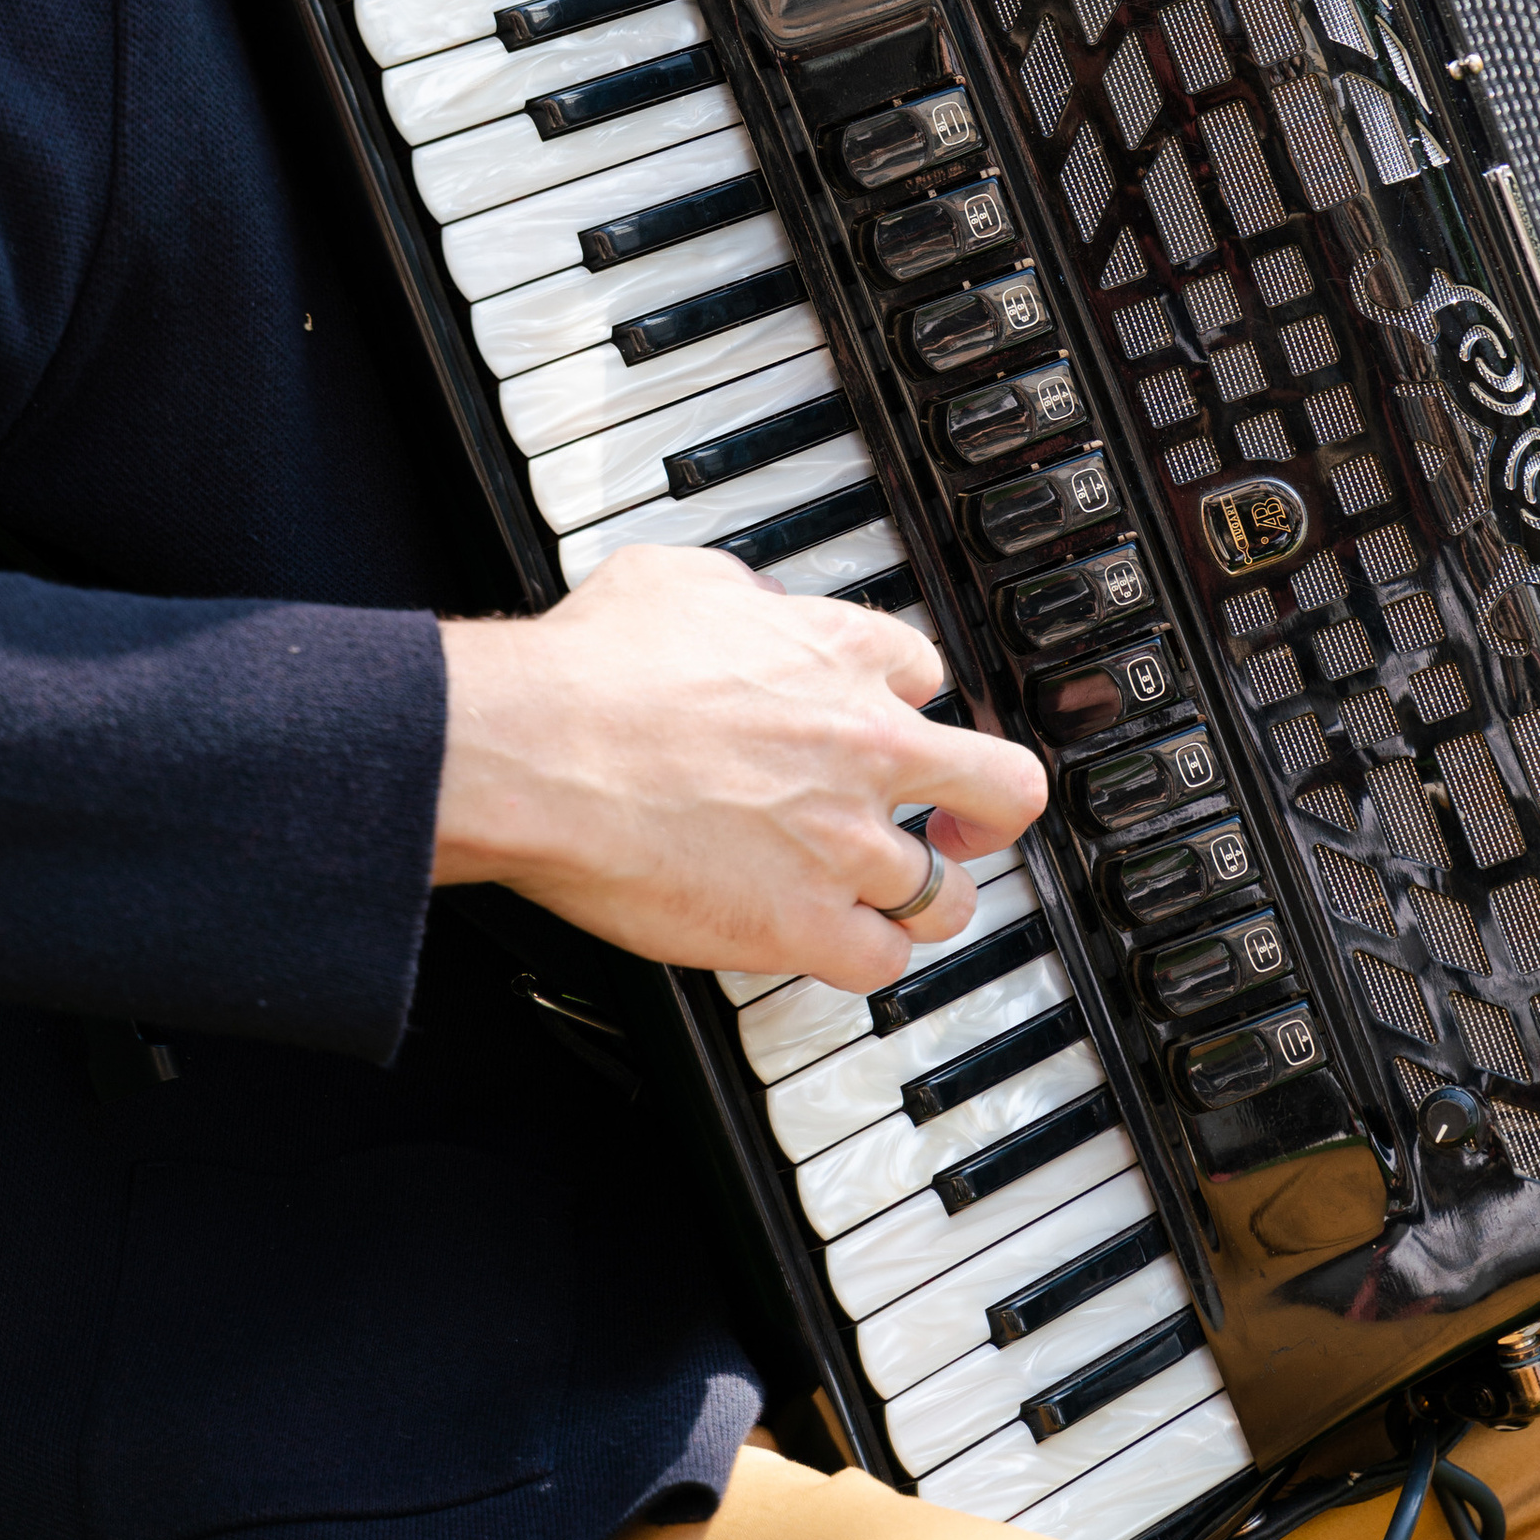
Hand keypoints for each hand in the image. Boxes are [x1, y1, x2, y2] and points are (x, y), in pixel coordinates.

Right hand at [436, 543, 1046, 996]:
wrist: (539, 749)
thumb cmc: (589, 667)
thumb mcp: (677, 577)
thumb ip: (742, 593)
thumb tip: (752, 603)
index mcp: (842, 654)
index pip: (928, 678)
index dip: (907, 706)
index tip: (890, 725)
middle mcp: (867, 746)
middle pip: (1001, 786)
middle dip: (989, 811)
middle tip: (964, 823)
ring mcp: (846, 844)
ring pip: (948, 895)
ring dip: (923, 897)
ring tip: (889, 902)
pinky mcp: (805, 926)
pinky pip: (882, 963)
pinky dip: (865, 957)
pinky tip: (836, 946)